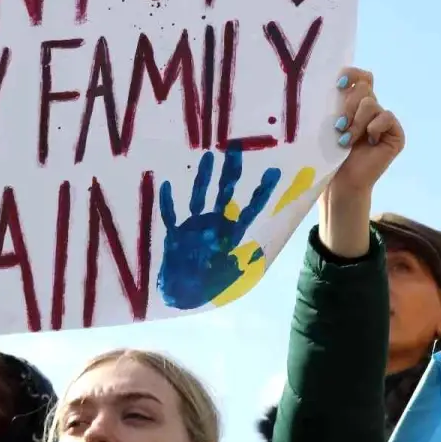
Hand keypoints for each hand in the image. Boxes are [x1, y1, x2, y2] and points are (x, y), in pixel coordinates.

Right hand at [157, 144, 281, 309]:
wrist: (183, 294)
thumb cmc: (207, 285)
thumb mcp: (229, 276)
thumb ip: (241, 265)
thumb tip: (254, 256)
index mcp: (230, 234)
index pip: (250, 209)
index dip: (261, 192)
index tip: (275, 172)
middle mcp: (213, 224)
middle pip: (225, 193)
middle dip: (231, 171)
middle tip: (237, 147)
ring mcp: (194, 227)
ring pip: (199, 196)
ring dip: (203, 178)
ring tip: (208, 156)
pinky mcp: (175, 234)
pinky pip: (171, 215)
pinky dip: (167, 202)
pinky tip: (166, 186)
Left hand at [319, 67, 404, 257]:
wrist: (339, 183)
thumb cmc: (326, 156)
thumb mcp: (326, 125)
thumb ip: (333, 103)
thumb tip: (333, 80)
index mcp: (353, 104)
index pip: (360, 77)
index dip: (352, 74)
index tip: (338, 84)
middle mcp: (370, 110)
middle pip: (365, 87)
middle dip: (348, 104)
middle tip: (338, 125)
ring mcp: (383, 122)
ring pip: (371, 103)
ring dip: (356, 121)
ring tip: (346, 140)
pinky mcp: (395, 135)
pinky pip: (386, 117)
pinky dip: (373, 127)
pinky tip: (367, 141)